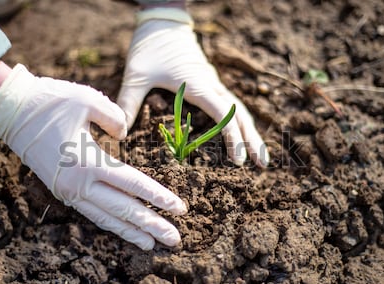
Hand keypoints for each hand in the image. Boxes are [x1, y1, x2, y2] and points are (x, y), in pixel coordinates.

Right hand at [0, 64, 186, 249]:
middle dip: (151, 225)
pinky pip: (92, 212)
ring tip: (151, 244)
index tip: (180, 209)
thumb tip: (125, 135)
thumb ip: (116, 117)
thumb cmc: (51, 102)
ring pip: (106, 218)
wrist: (11, 111)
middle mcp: (80, 184)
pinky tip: (123, 229)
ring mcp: (69, 191)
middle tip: (175, 239)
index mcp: (89, 162)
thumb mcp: (88, 100)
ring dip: (130, 232)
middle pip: (123, 210)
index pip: (133, 185)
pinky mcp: (63, 191)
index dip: (158, 197)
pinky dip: (110, 223)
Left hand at [117, 9, 268, 166]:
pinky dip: (240, 121)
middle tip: (263, 164)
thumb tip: (120, 133)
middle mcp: (210, 84)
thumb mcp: (136, 74)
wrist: (164, 20)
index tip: (240, 160)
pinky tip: (243, 132)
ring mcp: (213, 82)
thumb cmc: (150, 45)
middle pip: (239, 114)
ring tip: (260, 155)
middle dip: (252, 140)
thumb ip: (128, 102)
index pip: (223, 114)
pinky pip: (231, 103)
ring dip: (251, 131)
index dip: (233, 138)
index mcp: (197, 84)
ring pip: (239, 109)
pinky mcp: (210, 80)